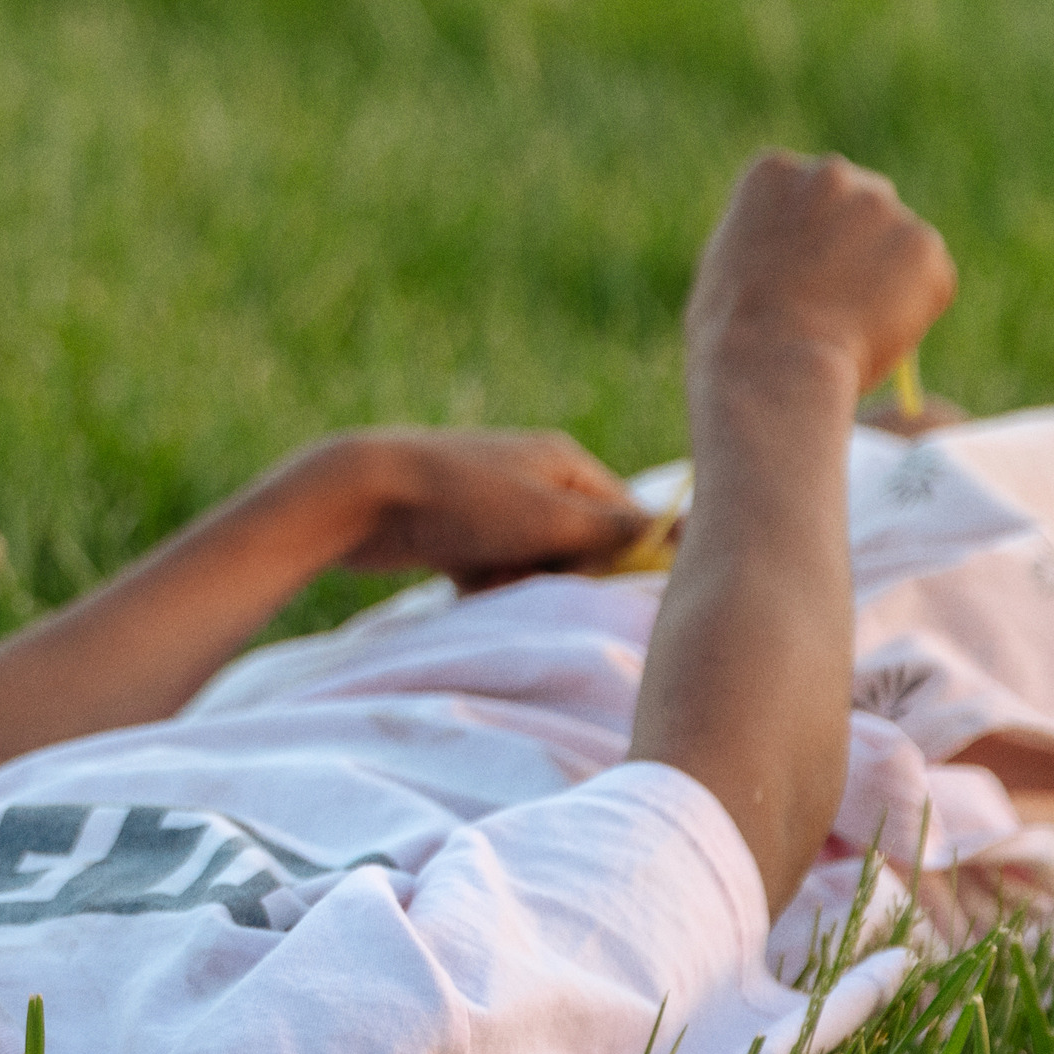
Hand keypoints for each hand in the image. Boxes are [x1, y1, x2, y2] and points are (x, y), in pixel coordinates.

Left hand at [322, 428, 649, 589]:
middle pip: (580, 548)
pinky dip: (482, 586)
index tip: (601, 590)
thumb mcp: (551, 517)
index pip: (626, 519)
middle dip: (558, 576)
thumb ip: (621, 529)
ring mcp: (492, 505)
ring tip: (486, 579)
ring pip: (534, 567)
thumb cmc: (460, 502)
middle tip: (525, 576)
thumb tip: (699, 529)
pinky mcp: (456, 533)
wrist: (354, 497)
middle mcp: (533, 478)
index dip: (619, 561)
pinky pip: (492, 574)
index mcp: (563, 463)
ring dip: (517, 585)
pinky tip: (461, 583)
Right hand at [687, 150, 954, 390]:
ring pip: (897, 244)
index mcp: (774, 171)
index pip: (805, 190)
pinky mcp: (924, 245)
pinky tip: (870, 332)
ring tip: (847, 325)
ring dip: (886, 278)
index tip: (802, 268)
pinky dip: (914, 308)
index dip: (806, 234)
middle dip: (858, 242)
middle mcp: (830, 173)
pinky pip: (928, 279)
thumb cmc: (735, 330)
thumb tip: (818, 259)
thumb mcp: (732, 264)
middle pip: (861, 200)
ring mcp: (881, 206)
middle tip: (844, 294)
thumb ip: (775, 241)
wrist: (774, 362)